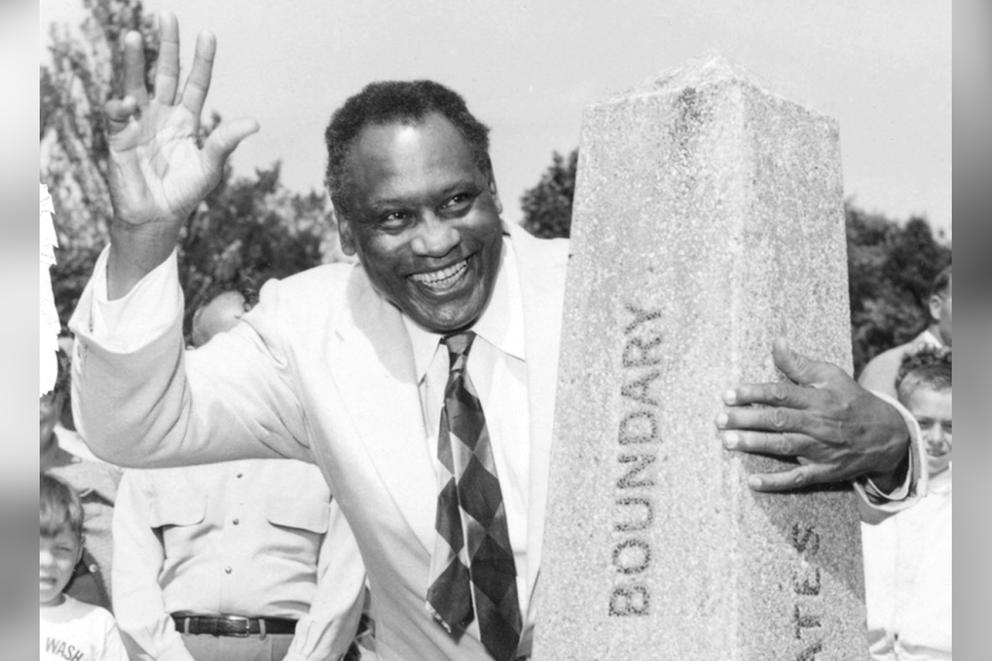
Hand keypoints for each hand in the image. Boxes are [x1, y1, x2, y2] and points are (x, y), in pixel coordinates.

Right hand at [104, 13, 258, 294]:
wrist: (158, 218)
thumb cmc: (185, 192)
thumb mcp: (210, 168)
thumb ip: (225, 143)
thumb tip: (254, 122)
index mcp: (187, 120)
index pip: (195, 83)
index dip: (201, 60)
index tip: (208, 34)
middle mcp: (163, 115)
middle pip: (165, 74)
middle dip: (167, 46)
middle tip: (167, 17)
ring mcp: (139, 124)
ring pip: (135, 85)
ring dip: (134, 63)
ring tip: (134, 37)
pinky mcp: (118, 139)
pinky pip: (116, 116)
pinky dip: (119, 108)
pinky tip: (125, 102)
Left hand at [716, 338, 909, 491]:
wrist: (888, 436)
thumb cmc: (852, 400)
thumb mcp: (832, 377)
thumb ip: (800, 364)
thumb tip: (777, 342)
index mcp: (819, 399)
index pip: (782, 394)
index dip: (754, 393)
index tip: (728, 394)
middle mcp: (819, 424)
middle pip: (779, 420)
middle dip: (747, 419)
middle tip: (719, 419)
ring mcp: (822, 450)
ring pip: (784, 447)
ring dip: (755, 445)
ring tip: (728, 441)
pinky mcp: (825, 471)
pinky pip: (798, 479)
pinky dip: (776, 482)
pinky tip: (752, 482)